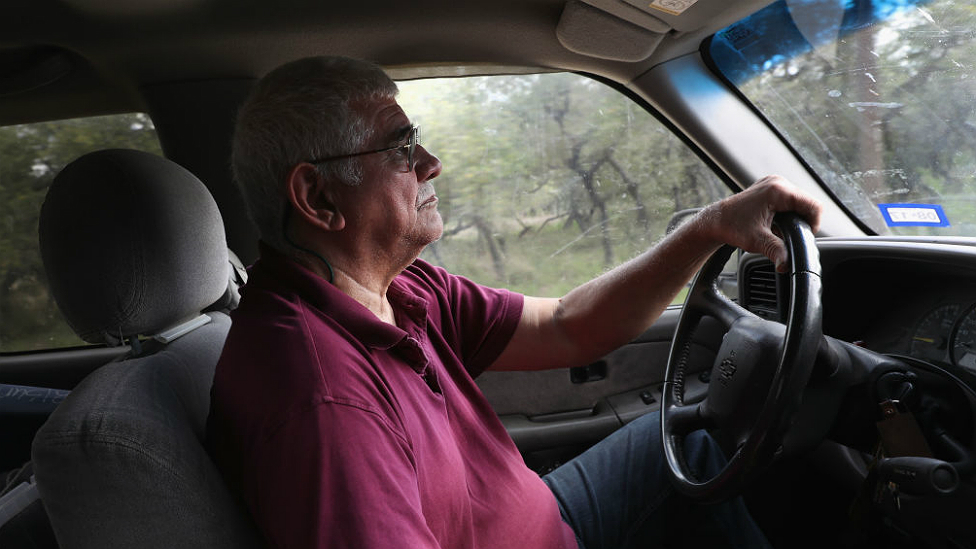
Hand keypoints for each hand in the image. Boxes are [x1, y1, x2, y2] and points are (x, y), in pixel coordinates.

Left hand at [702, 175, 821, 270]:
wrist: (715, 221)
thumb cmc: (732, 227)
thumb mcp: (757, 241)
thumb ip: (776, 251)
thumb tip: (786, 265)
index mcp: (777, 190)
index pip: (813, 205)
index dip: (813, 223)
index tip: (804, 236)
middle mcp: (777, 182)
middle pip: (807, 203)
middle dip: (803, 220)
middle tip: (791, 235)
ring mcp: (773, 182)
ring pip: (799, 201)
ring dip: (796, 216)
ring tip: (783, 229)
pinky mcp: (770, 186)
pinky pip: (789, 199)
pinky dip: (788, 211)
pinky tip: (778, 222)